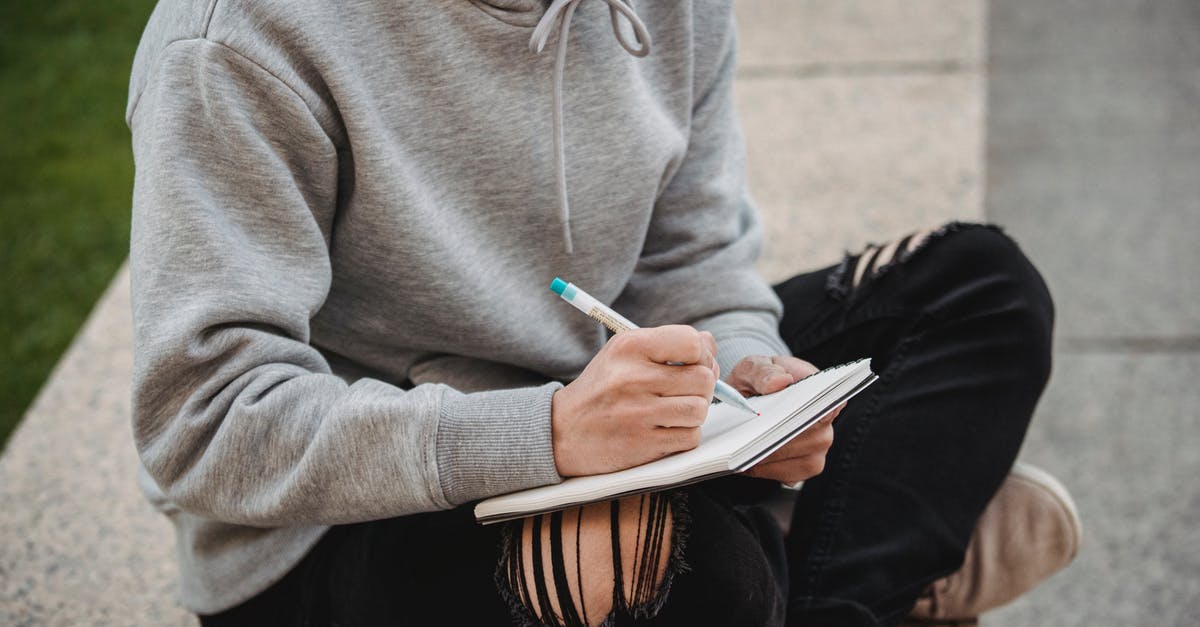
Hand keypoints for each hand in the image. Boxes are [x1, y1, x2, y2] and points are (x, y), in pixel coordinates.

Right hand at [552, 326, 718, 476]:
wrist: (562, 431)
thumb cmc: (602, 389)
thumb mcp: (623, 354)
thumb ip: (666, 343)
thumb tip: (711, 345)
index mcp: (630, 347)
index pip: (692, 341)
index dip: (702, 353)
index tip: (694, 362)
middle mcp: (634, 378)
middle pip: (703, 378)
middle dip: (701, 386)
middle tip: (685, 391)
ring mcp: (639, 413)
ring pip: (700, 409)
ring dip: (693, 412)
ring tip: (673, 411)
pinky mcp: (644, 444)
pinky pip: (691, 437)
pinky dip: (684, 434)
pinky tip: (665, 429)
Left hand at [727, 355, 841, 483]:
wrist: (748, 400)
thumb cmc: (756, 381)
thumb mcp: (753, 367)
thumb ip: (764, 371)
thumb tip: (780, 381)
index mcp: (822, 391)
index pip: (831, 404)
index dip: (815, 414)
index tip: (789, 419)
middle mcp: (826, 422)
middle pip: (811, 439)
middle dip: (779, 439)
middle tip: (750, 438)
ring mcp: (817, 448)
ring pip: (798, 460)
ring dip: (769, 456)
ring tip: (742, 448)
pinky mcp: (803, 468)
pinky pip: (786, 474)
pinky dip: (765, 468)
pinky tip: (747, 458)